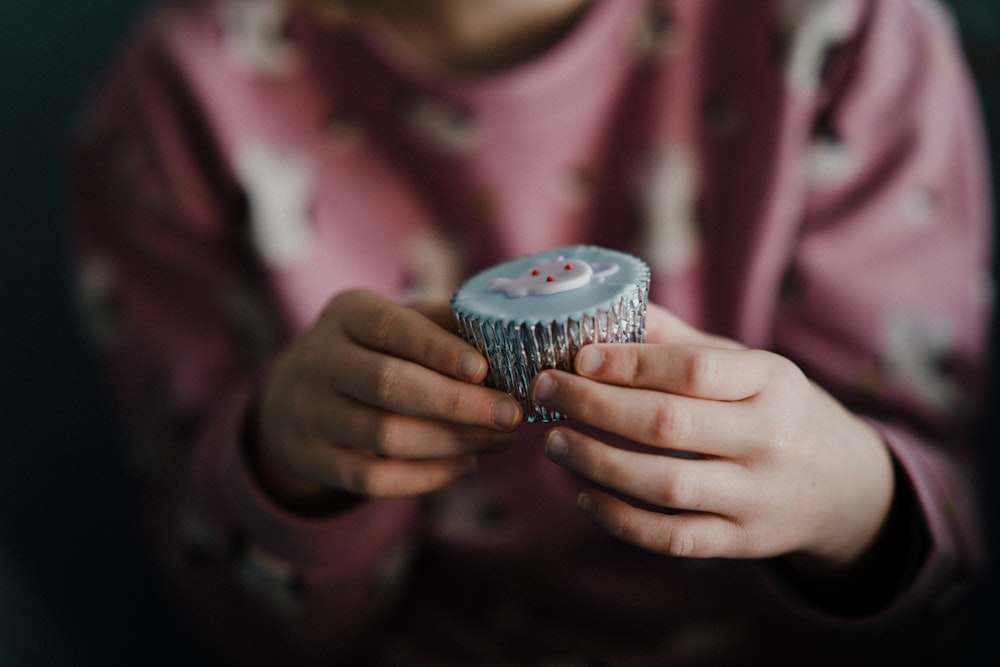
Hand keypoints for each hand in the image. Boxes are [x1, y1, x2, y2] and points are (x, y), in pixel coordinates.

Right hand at [252, 289, 521, 509]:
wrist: (292, 397)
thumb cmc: (371, 351)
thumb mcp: (395, 321)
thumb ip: (444, 325)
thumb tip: (507, 338)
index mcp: (347, 315)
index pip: (392, 328)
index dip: (438, 349)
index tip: (484, 369)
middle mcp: (321, 360)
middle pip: (388, 385)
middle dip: (456, 403)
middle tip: (510, 414)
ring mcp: (311, 413)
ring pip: (384, 436)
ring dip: (451, 442)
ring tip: (500, 440)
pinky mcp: (314, 459)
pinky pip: (373, 479)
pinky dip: (426, 477)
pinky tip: (465, 465)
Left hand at [531, 305, 894, 568]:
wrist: (846, 486)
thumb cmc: (778, 410)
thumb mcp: (751, 366)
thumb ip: (683, 342)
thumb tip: (614, 309)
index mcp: (771, 381)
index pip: (693, 370)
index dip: (630, 363)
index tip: (578, 357)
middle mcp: (768, 439)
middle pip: (668, 424)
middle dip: (595, 406)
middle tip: (545, 391)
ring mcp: (757, 496)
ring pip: (665, 485)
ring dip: (598, 463)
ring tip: (554, 442)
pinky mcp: (743, 541)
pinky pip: (673, 537)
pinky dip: (622, 520)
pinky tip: (585, 496)